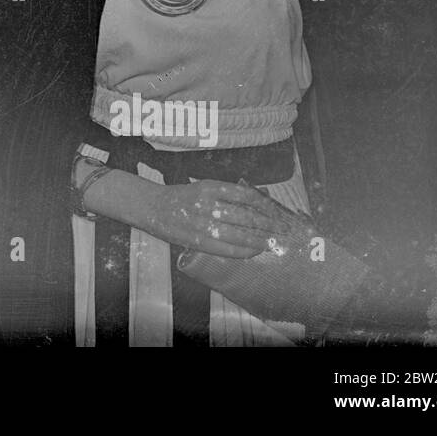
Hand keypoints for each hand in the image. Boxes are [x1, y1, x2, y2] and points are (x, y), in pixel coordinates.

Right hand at [143, 180, 292, 258]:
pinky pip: (227, 249)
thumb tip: (262, 197)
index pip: (246, 196)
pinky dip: (244, 251)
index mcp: (211, 187)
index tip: (279, 212)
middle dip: (269, 225)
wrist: (153, 207)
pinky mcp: (199, 241)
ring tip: (273, 242)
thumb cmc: (182, 196)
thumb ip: (230, 193)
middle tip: (284, 230)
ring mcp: (203, 224)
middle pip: (247, 216)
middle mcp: (208, 204)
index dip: (266, 206)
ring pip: (240, 234)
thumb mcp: (205, 186)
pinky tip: (255, 251)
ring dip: (260, 240)